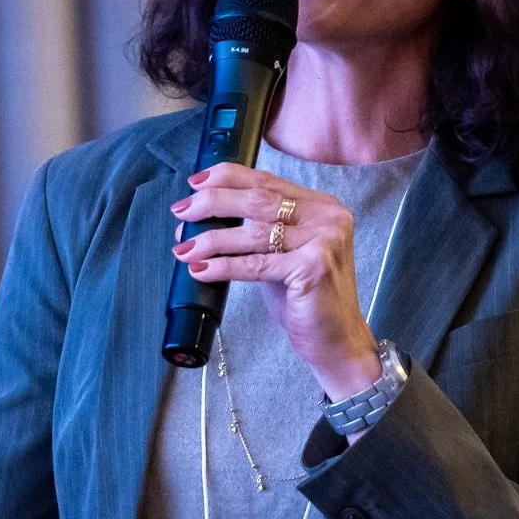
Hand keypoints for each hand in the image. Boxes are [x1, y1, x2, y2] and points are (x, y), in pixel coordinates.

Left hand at [170, 163, 384, 398]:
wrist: (336, 340)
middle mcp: (327, 217)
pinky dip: (224, 266)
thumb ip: (257, 231)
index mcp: (321, 206)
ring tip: (183, 247)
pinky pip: (257, 263)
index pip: (267, 181)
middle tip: (182, 211)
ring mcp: (324, 239)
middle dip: (214, 203)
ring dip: (211, 239)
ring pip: (254, 232)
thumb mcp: (282, 254)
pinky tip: (200, 269)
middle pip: (258, 199)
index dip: (228, 177)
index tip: (195, 182)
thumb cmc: (305, 299)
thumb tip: (204, 217)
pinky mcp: (314, 266)